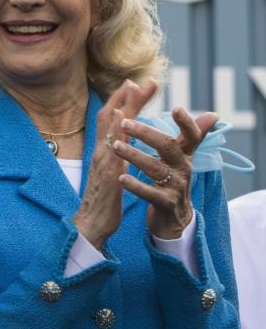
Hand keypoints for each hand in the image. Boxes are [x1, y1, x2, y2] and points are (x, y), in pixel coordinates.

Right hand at [74, 80, 157, 249]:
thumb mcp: (111, 174)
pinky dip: (117, 130)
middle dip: (125, 96)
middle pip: (111, 116)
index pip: (113, 120)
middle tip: (139, 78)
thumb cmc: (103, 202)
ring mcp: (102, 161)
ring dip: (123, 105)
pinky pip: (112, 147)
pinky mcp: (107, 173)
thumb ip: (115, 158)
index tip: (135, 84)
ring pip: (111, 127)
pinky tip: (123, 118)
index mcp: (104, 152)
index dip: (123, 101)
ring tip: (133, 87)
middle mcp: (100, 152)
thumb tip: (123, 145)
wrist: (91, 226)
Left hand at [110, 107, 217, 238]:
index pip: (191, 136)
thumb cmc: (174, 182)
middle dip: (146, 133)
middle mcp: (183, 169)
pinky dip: (136, 185)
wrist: (174, 220)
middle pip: (168, 147)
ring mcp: (176, 187)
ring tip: (115, 146)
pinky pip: (150, 193)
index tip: (177, 108)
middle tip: (125, 122)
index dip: (187, 123)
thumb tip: (213, 114)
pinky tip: (121, 177)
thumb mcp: (183, 160)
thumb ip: (191, 137)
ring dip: (134, 155)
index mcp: (185, 156)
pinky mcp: (166, 204)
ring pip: (155, 168)